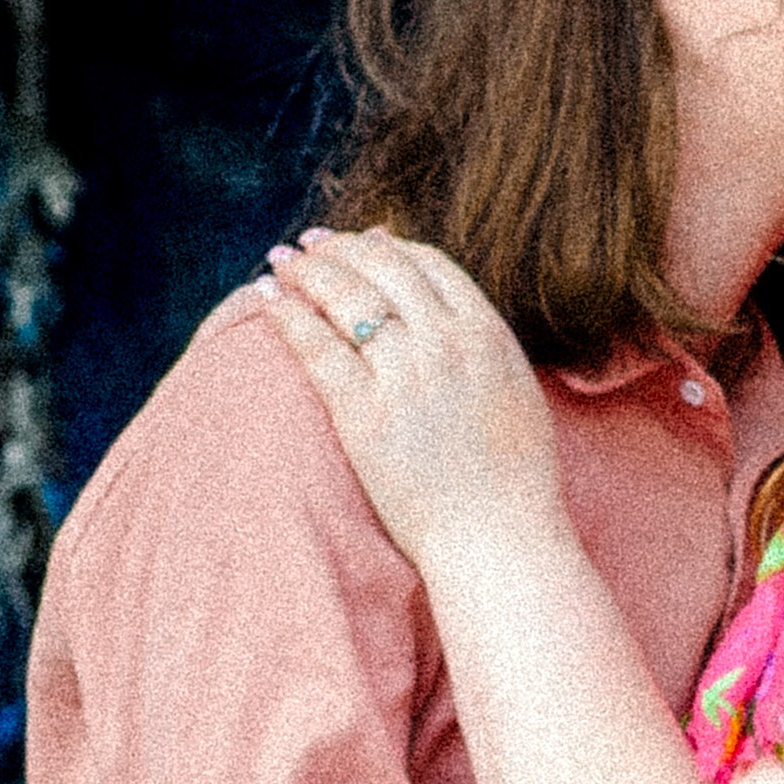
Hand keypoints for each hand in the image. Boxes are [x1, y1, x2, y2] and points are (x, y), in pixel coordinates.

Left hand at [262, 230, 565, 571]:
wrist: (499, 540)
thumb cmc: (514, 481)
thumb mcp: (516, 391)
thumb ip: (483, 347)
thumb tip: (452, 319)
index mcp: (487, 334)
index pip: (429, 263)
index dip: (387, 246)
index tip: (361, 243)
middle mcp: (445, 343)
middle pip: (383, 267)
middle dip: (342, 247)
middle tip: (313, 244)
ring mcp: (404, 377)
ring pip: (346, 296)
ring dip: (308, 269)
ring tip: (283, 261)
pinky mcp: (363, 415)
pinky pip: (316, 348)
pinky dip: (288, 316)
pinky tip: (267, 301)